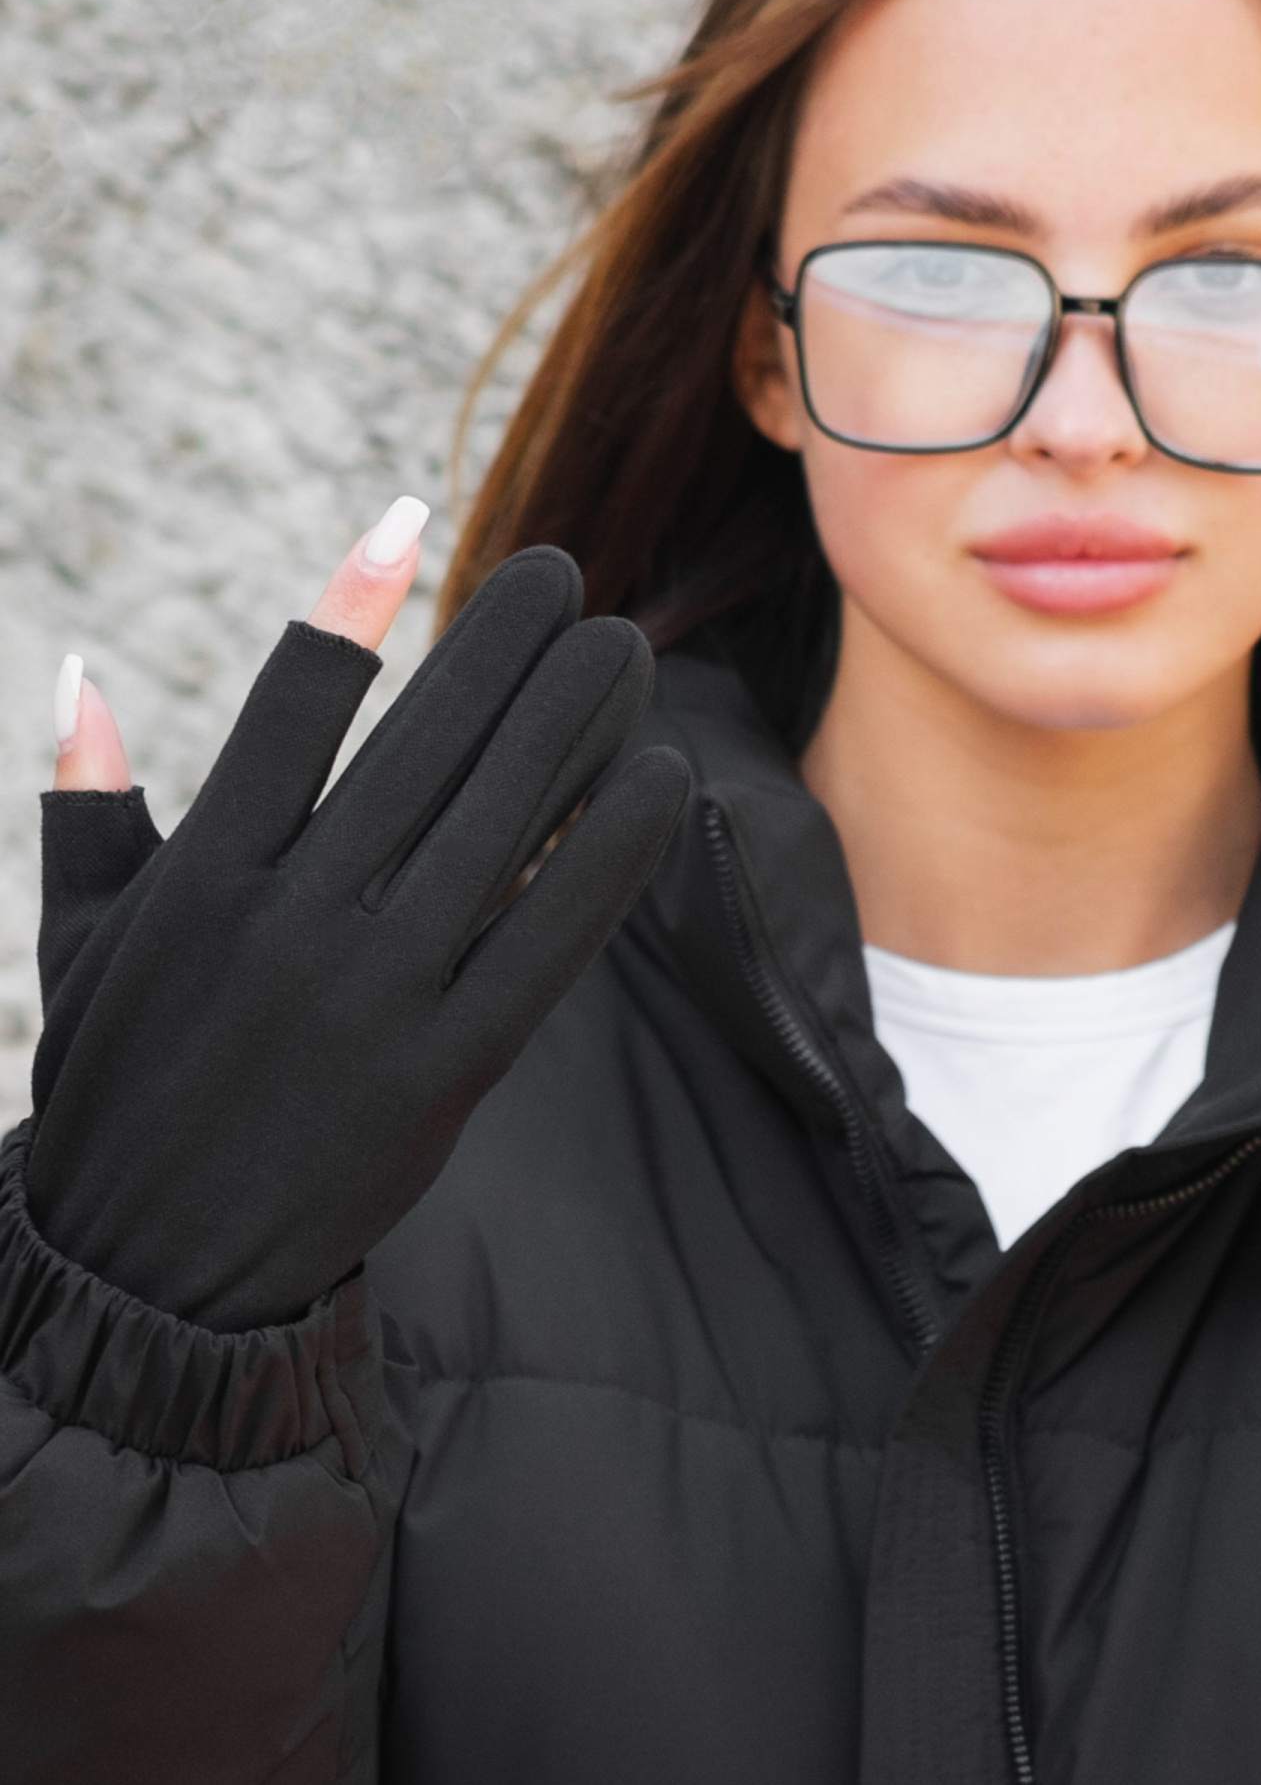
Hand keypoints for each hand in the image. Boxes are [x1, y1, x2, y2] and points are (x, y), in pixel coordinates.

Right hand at [28, 500, 689, 1331]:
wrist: (149, 1270)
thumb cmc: (120, 1086)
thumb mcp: (86, 943)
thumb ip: (87, 805)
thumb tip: (79, 676)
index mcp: (198, 877)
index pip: (287, 704)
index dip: (353, 601)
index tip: (409, 515)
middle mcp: (285, 923)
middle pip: (420, 748)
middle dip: (502, 649)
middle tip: (567, 575)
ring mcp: (368, 999)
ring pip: (495, 827)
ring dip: (571, 725)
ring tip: (625, 649)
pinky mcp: (442, 1072)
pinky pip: (545, 942)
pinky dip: (606, 857)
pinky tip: (656, 781)